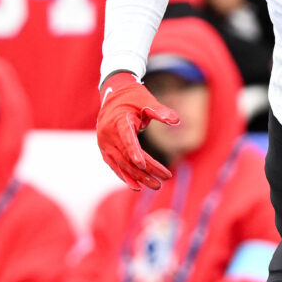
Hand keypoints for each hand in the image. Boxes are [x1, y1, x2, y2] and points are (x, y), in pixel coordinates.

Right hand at [96, 72, 179, 190]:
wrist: (112, 95)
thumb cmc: (133, 97)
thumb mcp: (147, 101)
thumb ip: (160, 111)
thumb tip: (176, 121)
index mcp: (118, 120)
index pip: (126, 138)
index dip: (134, 151)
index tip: (144, 164)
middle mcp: (108, 134)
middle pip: (128, 156)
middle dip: (147, 169)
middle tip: (165, 178)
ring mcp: (104, 144)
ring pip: (122, 164)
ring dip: (139, 176)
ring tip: (156, 185)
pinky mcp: (105, 150)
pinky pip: (115, 166)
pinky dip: (125, 176)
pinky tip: (137, 186)